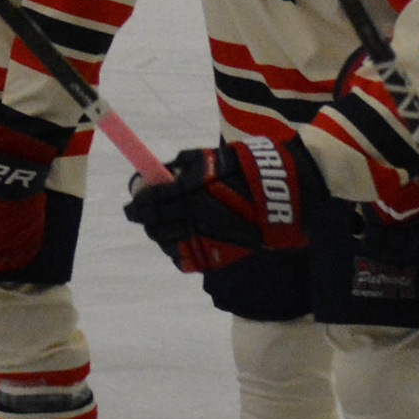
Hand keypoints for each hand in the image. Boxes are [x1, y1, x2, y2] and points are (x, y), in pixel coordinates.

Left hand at [122, 134, 306, 272]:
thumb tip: (157, 175)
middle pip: (156, 227)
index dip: (137, 203)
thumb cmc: (248, 168)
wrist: (286, 194)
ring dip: (162, 236)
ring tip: (163, 227)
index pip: (150, 204)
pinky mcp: (219, 257)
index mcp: (190, 194)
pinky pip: (188, 261)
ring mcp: (207, 241)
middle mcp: (195, 220)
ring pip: (169, 246)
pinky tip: (181, 241)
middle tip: (145, 214)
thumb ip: (181, 168)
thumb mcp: (212, 158)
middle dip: (147, 220)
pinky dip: (179, 252)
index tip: (133, 201)